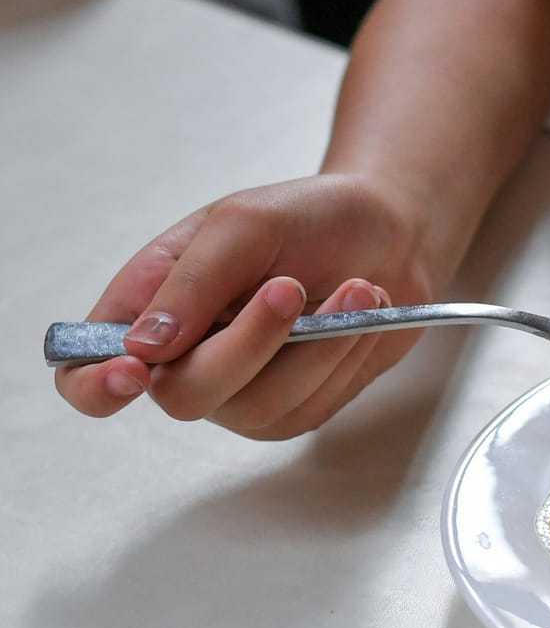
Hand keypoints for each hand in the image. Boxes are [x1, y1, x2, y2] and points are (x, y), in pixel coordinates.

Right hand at [54, 173, 438, 438]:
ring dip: (314, 345)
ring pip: (258, 406)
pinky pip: (312, 404)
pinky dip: (345, 354)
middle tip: (290, 287)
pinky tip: (363, 312)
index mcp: (144, 311)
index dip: (95, 385)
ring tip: (355, 288)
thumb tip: (142, 348)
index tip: (134, 369)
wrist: (387, 232)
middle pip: (184, 396)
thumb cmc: (303, 220)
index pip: (84, 373)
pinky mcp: (298, 408)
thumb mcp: (242, 224)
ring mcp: (241, 394)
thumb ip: (192, 281)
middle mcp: (183, 364)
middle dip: (246, 343)